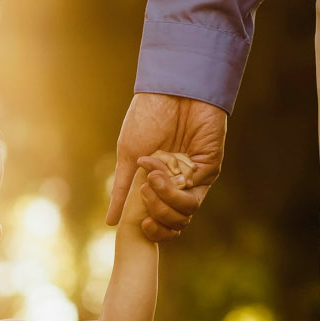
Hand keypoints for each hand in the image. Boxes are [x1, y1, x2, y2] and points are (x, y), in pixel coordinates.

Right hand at [105, 92, 226, 242]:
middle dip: (158, 214)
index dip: (153, 228)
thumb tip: (111, 222)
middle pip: (174, 221)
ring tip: (151, 178)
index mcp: (158, 184)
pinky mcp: (208, 168)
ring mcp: (194, 177)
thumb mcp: (128, 157)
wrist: (169, 91)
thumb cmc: (146, 118)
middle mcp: (177, 184)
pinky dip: (174, 192)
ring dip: (164, 201)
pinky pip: (194, 196)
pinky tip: (160, 174)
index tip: (141, 224)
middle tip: (144, 191)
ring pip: (185, 212)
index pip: (160, 219)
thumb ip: (122, 191)